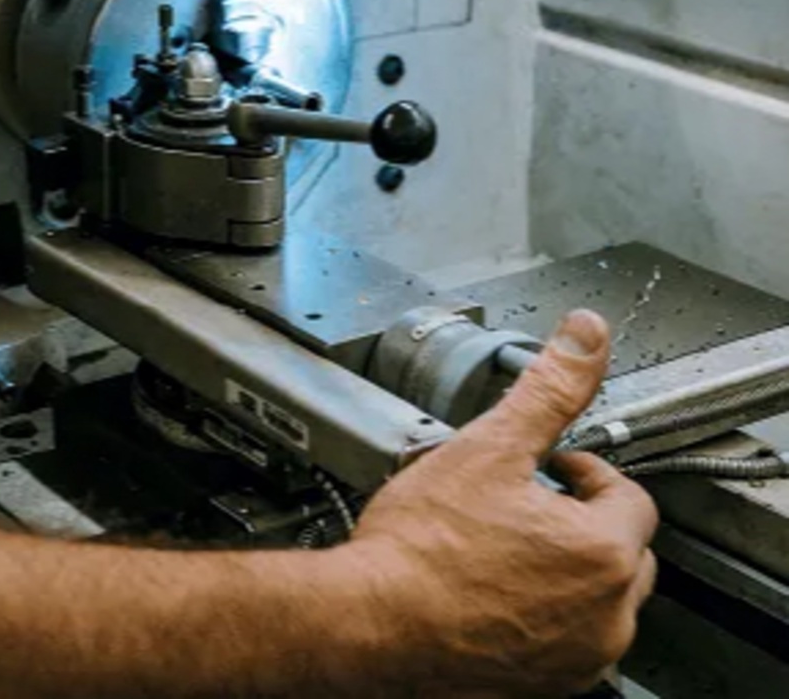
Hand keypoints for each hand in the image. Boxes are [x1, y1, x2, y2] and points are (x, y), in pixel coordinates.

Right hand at [351, 310, 657, 697]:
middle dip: (577, 519)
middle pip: (619, 550)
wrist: (370, 625)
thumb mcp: (488, 446)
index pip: (627, 495)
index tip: (543, 467)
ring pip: (595, 600)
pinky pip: (565, 641)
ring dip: (563, 569)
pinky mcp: (545, 687)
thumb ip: (548, 389)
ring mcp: (576, 660)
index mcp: (601, 553)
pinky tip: (487, 588)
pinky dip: (540, 613)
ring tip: (499, 543)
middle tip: (520, 503)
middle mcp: (605, 618)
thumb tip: (586, 334)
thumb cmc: (419, 547)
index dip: (580, 470)